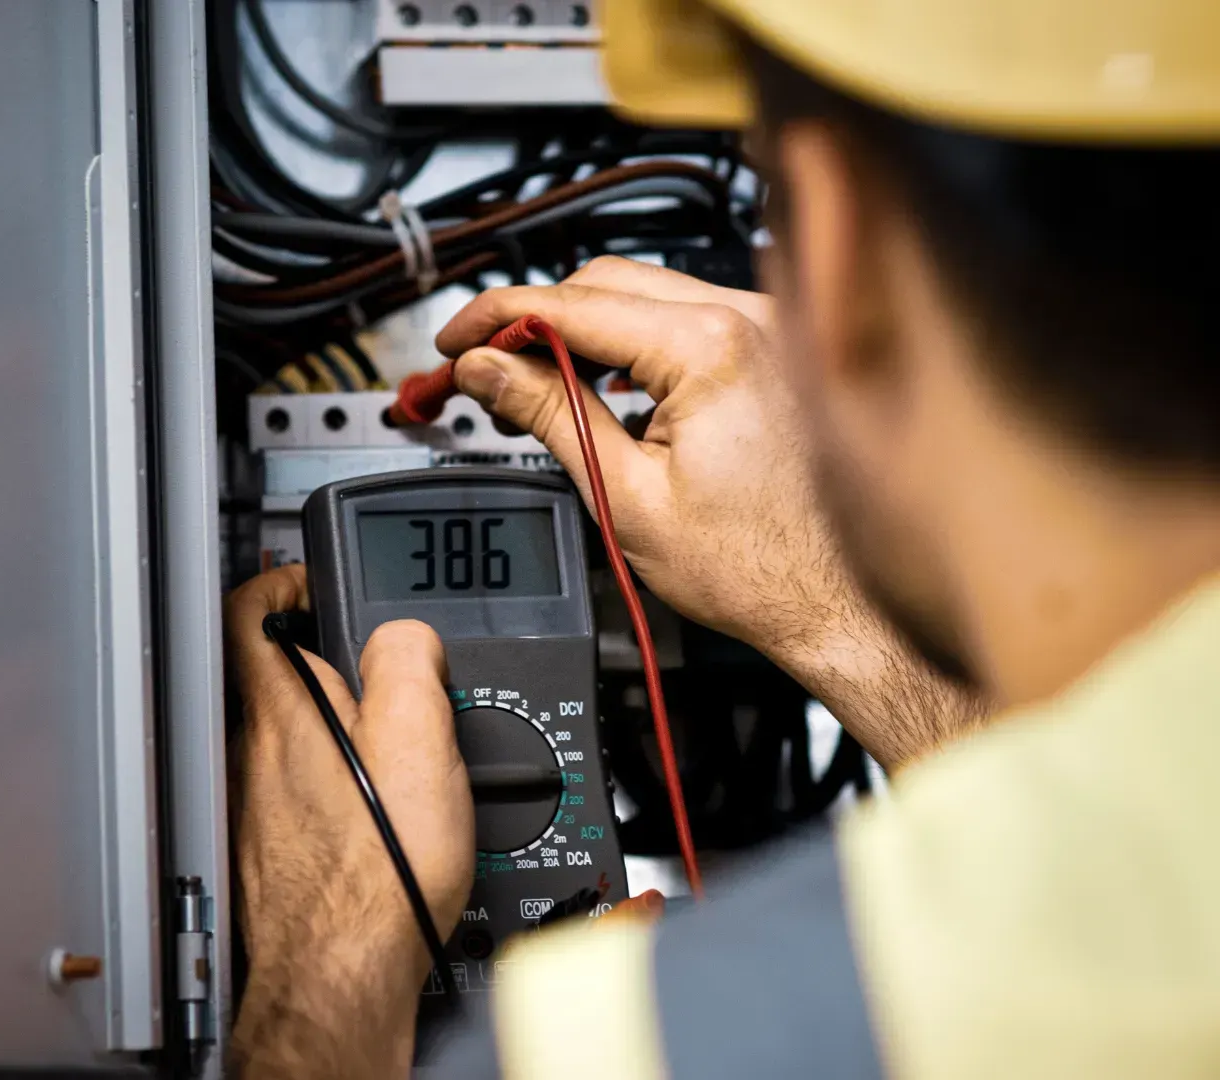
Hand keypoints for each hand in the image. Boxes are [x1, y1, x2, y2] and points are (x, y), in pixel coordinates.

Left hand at [225, 565, 473, 1079]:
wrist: (343, 977)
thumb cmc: (376, 877)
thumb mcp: (418, 740)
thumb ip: (406, 661)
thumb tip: (403, 633)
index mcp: (281, 712)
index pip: (249, 610)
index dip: (280, 579)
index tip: (309, 580)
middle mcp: (250, 755)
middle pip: (269, 675)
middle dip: (320, 660)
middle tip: (371, 666)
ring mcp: (250, 808)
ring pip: (280, 739)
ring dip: (326, 729)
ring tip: (386, 746)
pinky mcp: (263, 855)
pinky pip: (289, 796)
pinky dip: (325, 788)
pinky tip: (369, 818)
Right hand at [438, 256, 984, 769]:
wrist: (838, 604)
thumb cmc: (756, 568)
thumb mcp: (623, 494)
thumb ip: (549, 413)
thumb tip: (488, 369)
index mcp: (709, 347)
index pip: (570, 304)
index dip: (495, 319)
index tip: (454, 341)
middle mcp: (749, 318)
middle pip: (604, 282)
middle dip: (532, 319)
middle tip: (481, 365)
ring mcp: (770, 328)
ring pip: (645, 293)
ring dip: (581, 327)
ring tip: (533, 379)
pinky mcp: (777, 349)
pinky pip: (686, 317)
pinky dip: (633, 339)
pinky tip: (602, 382)